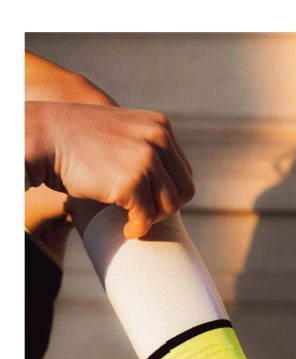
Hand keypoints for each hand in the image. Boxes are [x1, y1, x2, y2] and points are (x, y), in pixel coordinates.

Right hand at [25, 100, 194, 238]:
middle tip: (145, 214)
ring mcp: (146, 160)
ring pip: (170, 206)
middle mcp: (158, 140)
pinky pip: (146, 218)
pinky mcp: (131, 182)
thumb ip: (148, 151)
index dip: (168, 192)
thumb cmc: (79, 141)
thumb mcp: (124, 134)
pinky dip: (138, 229)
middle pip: (185, 190)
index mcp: (161, 127)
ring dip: (153, 219)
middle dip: (166, 208)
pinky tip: (126, 228)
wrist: (45, 136)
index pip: (183, 172)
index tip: (150, 201)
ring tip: (134, 219)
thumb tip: (169, 188)